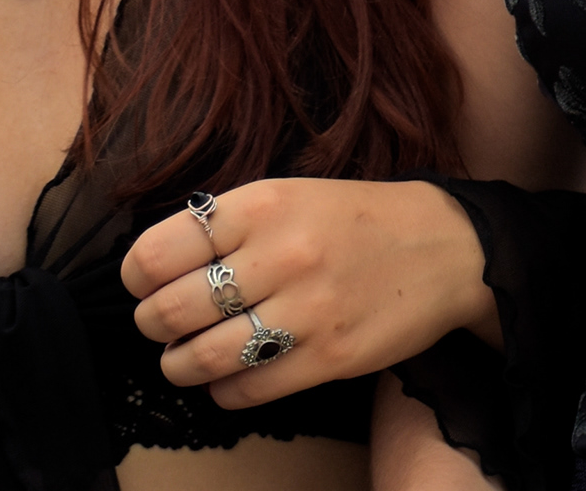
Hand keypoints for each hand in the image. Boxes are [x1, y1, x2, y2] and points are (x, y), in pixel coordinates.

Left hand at [125, 178, 493, 407]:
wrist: (447, 248)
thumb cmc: (358, 220)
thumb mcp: (292, 194)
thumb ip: (231, 222)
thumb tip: (158, 263)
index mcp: (266, 204)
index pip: (161, 249)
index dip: (137, 275)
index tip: (143, 283)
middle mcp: (283, 254)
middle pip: (171, 309)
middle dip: (153, 324)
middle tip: (161, 324)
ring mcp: (308, 310)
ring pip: (203, 358)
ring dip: (179, 365)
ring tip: (184, 359)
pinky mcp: (330, 357)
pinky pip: (247, 390)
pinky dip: (224, 391)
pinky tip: (229, 377)